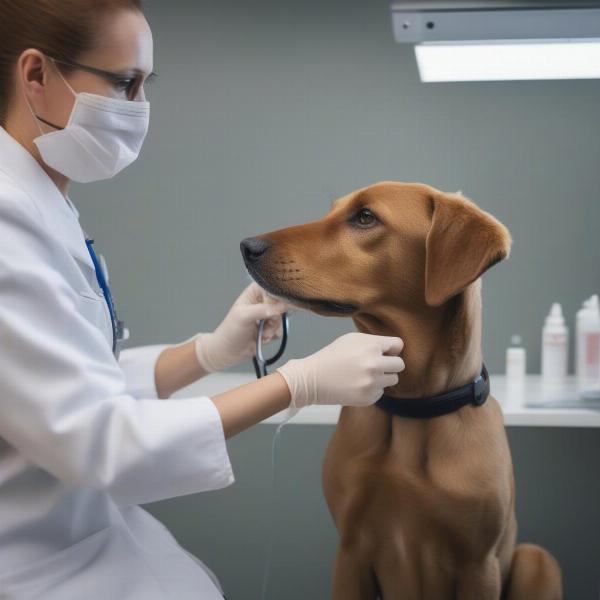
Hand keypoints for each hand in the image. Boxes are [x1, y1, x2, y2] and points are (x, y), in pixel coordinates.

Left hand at [194, 281, 297, 372]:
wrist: (228, 351)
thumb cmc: (231, 331)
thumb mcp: (245, 316)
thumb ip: (264, 309)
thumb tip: (283, 306)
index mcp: (254, 292)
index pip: (273, 289)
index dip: (277, 299)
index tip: (276, 310)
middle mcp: (261, 301)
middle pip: (280, 305)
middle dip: (274, 318)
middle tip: (265, 324)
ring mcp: (266, 315)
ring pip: (281, 319)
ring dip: (272, 329)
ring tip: (261, 334)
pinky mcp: (269, 327)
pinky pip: (280, 329)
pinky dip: (273, 335)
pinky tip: (262, 338)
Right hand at [276, 332, 404, 407]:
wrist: (312, 380)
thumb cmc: (332, 356)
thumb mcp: (351, 339)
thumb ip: (374, 342)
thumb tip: (395, 349)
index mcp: (371, 346)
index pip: (398, 345)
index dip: (391, 348)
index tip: (383, 352)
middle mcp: (375, 364)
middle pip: (400, 364)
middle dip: (389, 364)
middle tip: (375, 365)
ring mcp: (372, 383)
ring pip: (393, 380)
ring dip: (383, 378)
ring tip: (364, 375)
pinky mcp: (369, 397)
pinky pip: (381, 392)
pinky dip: (373, 389)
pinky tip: (357, 385)